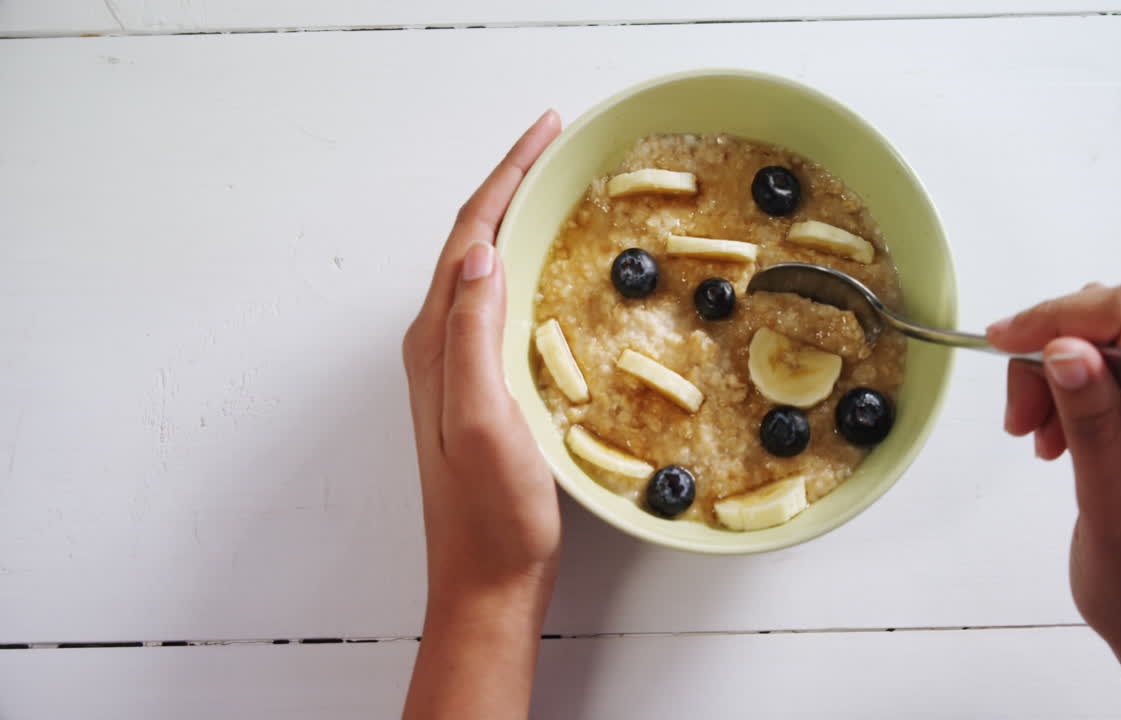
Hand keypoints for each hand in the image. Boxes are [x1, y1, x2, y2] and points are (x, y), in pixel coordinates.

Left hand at [401, 110, 561, 718]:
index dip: (507, 174)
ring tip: (557, 186)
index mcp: (437, 340)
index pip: (469, 232)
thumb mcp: (482, 420)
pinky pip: (502, 304)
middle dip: (513, 183)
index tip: (547, 130)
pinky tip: (554, 270)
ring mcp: (460, 367)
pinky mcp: (485, 388)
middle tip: (558, 143)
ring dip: (517, 219)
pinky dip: (527, 266)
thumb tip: (479, 251)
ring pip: (486, 268)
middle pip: (473, 239)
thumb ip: (472, 336)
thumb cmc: (491, 514)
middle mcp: (441, 344)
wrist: (489, 581)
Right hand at [988, 282, 1120, 717]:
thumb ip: (1093, 427)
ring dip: (1056, 375)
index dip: (1056, 317)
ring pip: (1109, 339)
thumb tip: (1068, 348)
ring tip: (1038, 440)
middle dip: (1049, 355)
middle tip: (1018, 423)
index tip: (1000, 344)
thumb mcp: (1107, 518)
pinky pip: (1119, 363)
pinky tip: (1061, 437)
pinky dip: (1074, 388)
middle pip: (1116, 323)